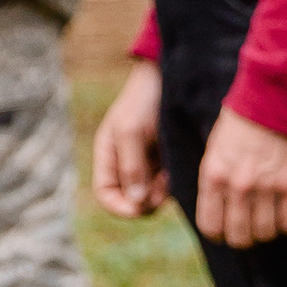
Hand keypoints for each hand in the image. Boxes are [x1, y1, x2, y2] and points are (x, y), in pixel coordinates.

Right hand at [91, 61, 171, 218]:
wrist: (172, 77)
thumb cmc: (145, 99)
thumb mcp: (132, 131)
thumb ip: (131, 167)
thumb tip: (135, 202)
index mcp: (109, 156)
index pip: (106, 195)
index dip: (119, 207)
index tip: (140, 208)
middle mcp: (126, 163)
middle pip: (131, 199)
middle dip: (146, 201)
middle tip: (164, 185)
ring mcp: (147, 163)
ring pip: (152, 195)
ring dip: (162, 192)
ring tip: (172, 172)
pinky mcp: (167, 160)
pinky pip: (168, 184)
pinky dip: (174, 183)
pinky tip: (179, 166)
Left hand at [195, 105, 286, 248]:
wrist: (279, 96)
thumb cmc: (245, 120)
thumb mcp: (216, 148)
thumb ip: (215, 180)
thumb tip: (218, 211)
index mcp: (214, 175)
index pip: (211, 227)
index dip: (220, 233)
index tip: (228, 229)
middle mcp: (239, 186)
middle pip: (240, 237)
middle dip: (246, 237)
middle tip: (252, 226)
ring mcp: (268, 187)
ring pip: (267, 233)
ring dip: (270, 229)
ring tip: (272, 214)